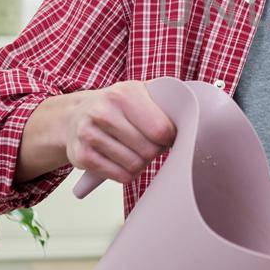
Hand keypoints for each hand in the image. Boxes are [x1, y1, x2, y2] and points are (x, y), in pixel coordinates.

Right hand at [17, 81, 176, 184]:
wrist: (75, 115)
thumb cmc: (115, 107)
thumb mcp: (139, 94)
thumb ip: (164, 102)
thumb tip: (193, 119)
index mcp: (123, 94)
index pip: (161, 130)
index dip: (168, 137)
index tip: (165, 136)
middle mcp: (102, 112)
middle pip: (149, 150)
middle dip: (153, 151)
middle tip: (148, 144)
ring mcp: (89, 134)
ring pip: (135, 165)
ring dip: (140, 163)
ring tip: (133, 150)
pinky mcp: (82, 156)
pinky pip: (120, 176)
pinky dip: (125, 173)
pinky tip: (121, 160)